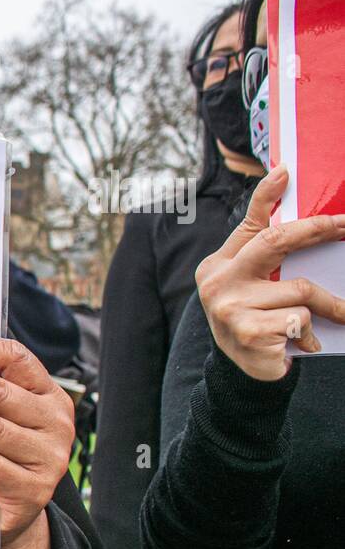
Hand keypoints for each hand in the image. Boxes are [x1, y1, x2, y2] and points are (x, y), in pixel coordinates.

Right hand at [196, 164, 344, 380]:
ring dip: (331, 305)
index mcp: (217, 265)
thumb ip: (266, 258)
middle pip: (275, 242)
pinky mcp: (249, 331)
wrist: (242, 376)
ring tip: (340, 316)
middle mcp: (217, 282)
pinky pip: (301, 318)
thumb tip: (296, 222)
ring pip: (301, 288)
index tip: (286, 171)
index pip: (248, 225)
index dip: (266, 196)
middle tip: (344, 226)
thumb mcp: (254, 287)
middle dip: (316, 229)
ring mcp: (229, 308)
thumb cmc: (256, 321)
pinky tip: (303, 343)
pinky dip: (311, 332)